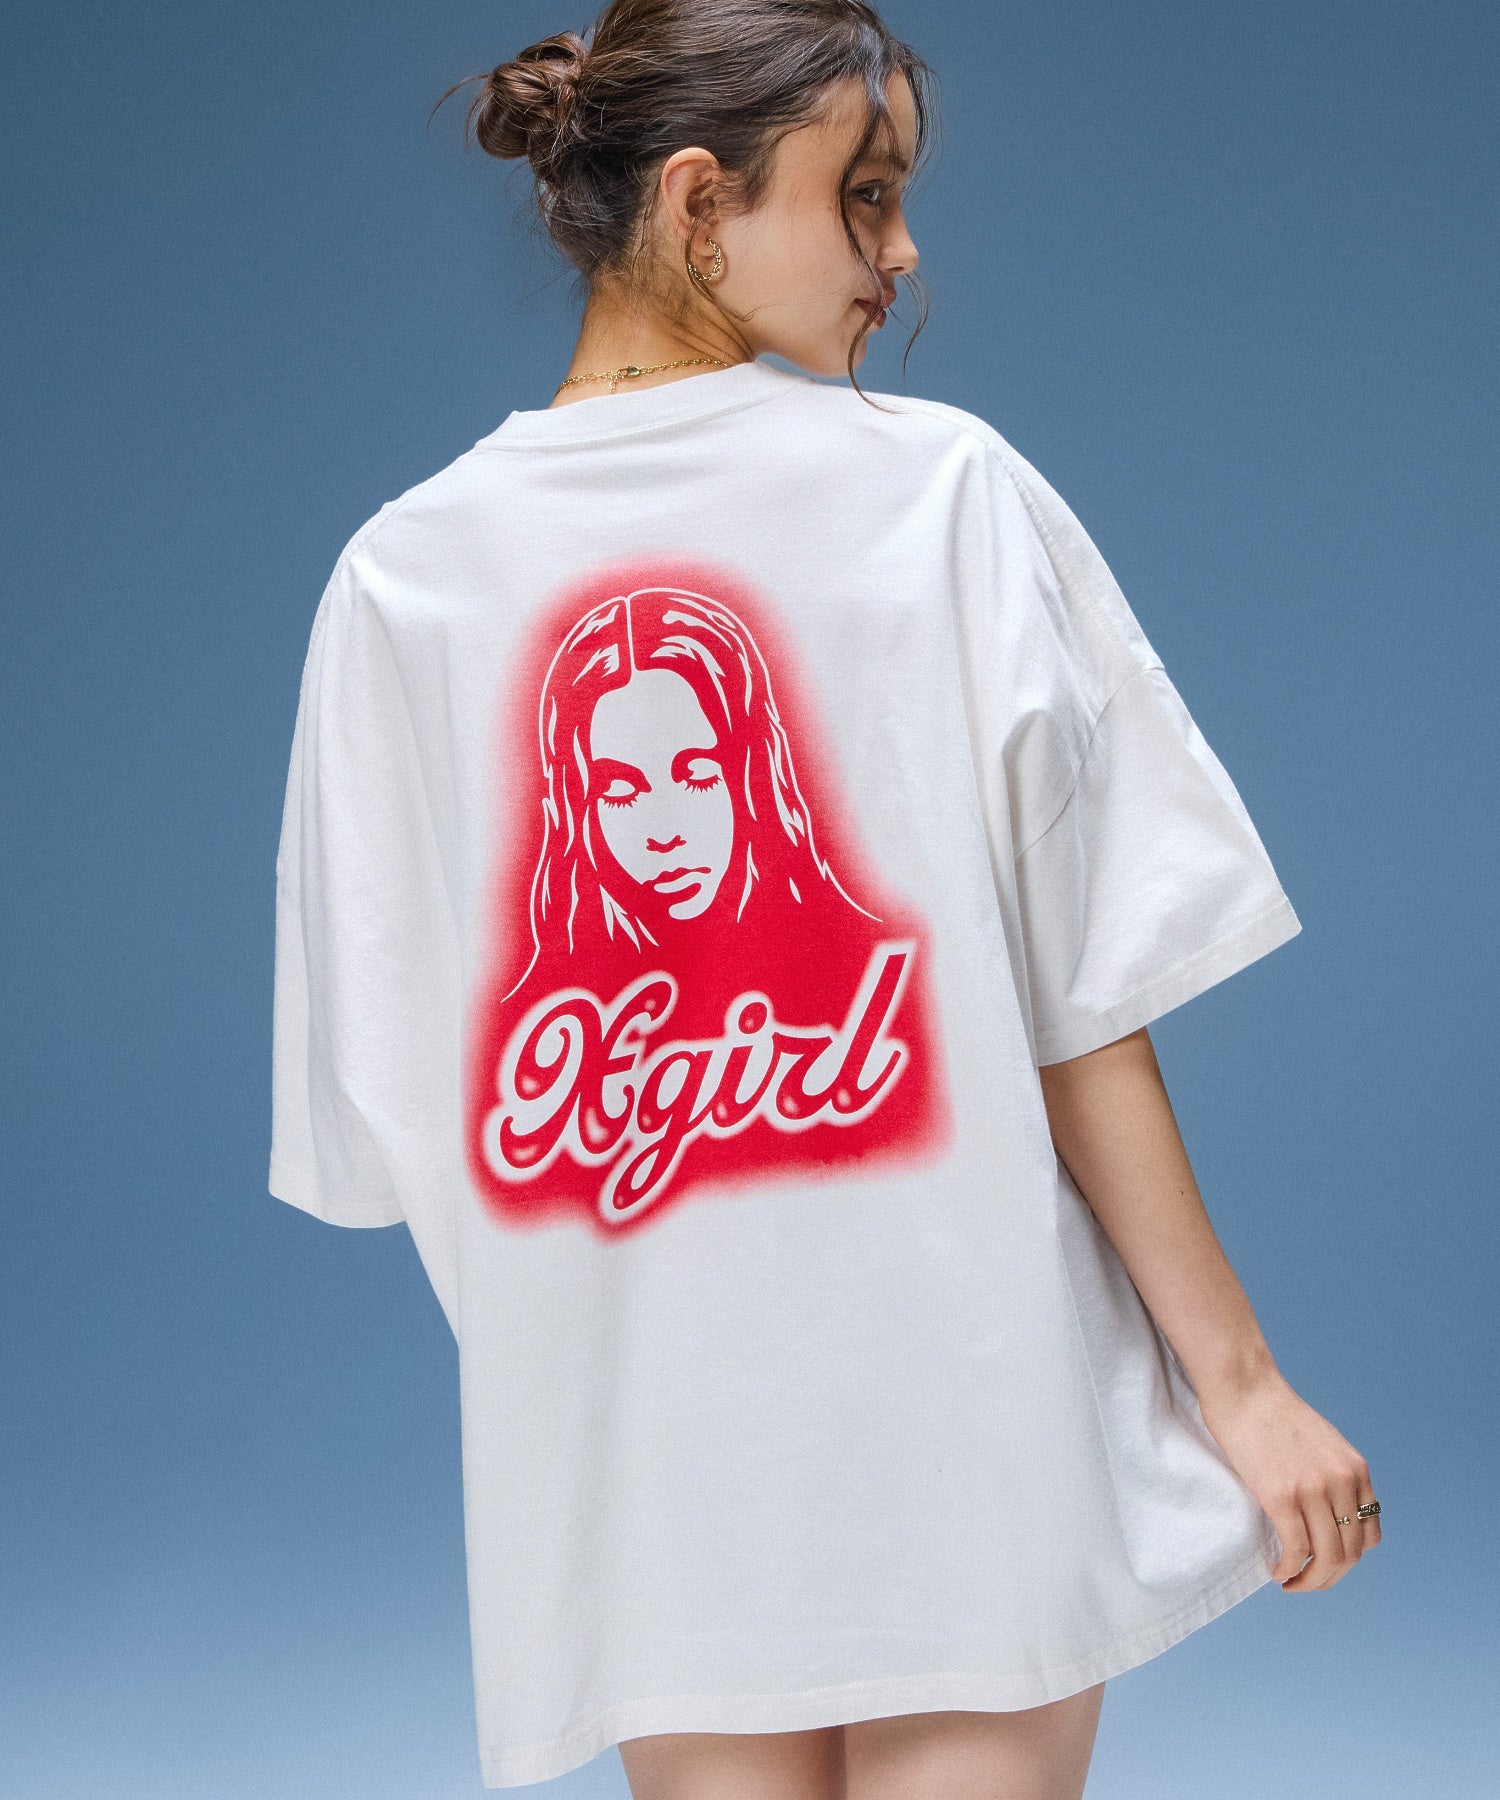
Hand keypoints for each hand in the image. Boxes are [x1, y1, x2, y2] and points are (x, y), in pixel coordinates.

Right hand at [1196, 1368, 1381, 1590]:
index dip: (1348, 1556)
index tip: (1324, 1560)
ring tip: (1291, 1583)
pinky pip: (1296, 1550)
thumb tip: (1323, 1510)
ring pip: (1328, 1559)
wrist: (1243, 1386)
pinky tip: (1277, 1570)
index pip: (1370, 1534)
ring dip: (1310, 1581)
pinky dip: (1288, 1569)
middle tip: (1305, 1581)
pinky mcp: (1281, 1496)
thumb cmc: (1272, 1411)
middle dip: (1329, 1577)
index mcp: (1355, 1469)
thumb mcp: (1321, 1442)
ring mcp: (1313, 1490)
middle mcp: (1342, 1482)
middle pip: (1351, 1553)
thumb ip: (1331, 1474)